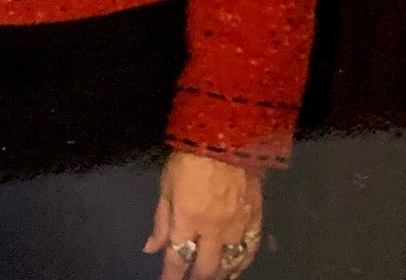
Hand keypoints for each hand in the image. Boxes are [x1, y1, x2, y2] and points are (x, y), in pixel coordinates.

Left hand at [145, 151, 263, 279]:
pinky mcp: (255, 219)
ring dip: (220, 274)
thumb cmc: (188, 161)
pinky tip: (237, 267)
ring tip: (213, 277)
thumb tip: (150, 249)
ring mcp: (237, 227)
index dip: (171, 276)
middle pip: (206, 267)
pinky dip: (242, 262)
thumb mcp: (166, 187)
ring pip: (230, 263)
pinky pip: (250, 249)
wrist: (225, 141)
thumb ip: (160, 222)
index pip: (178, 259)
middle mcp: (213, 230)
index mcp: (187, 220)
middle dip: (196, 278)